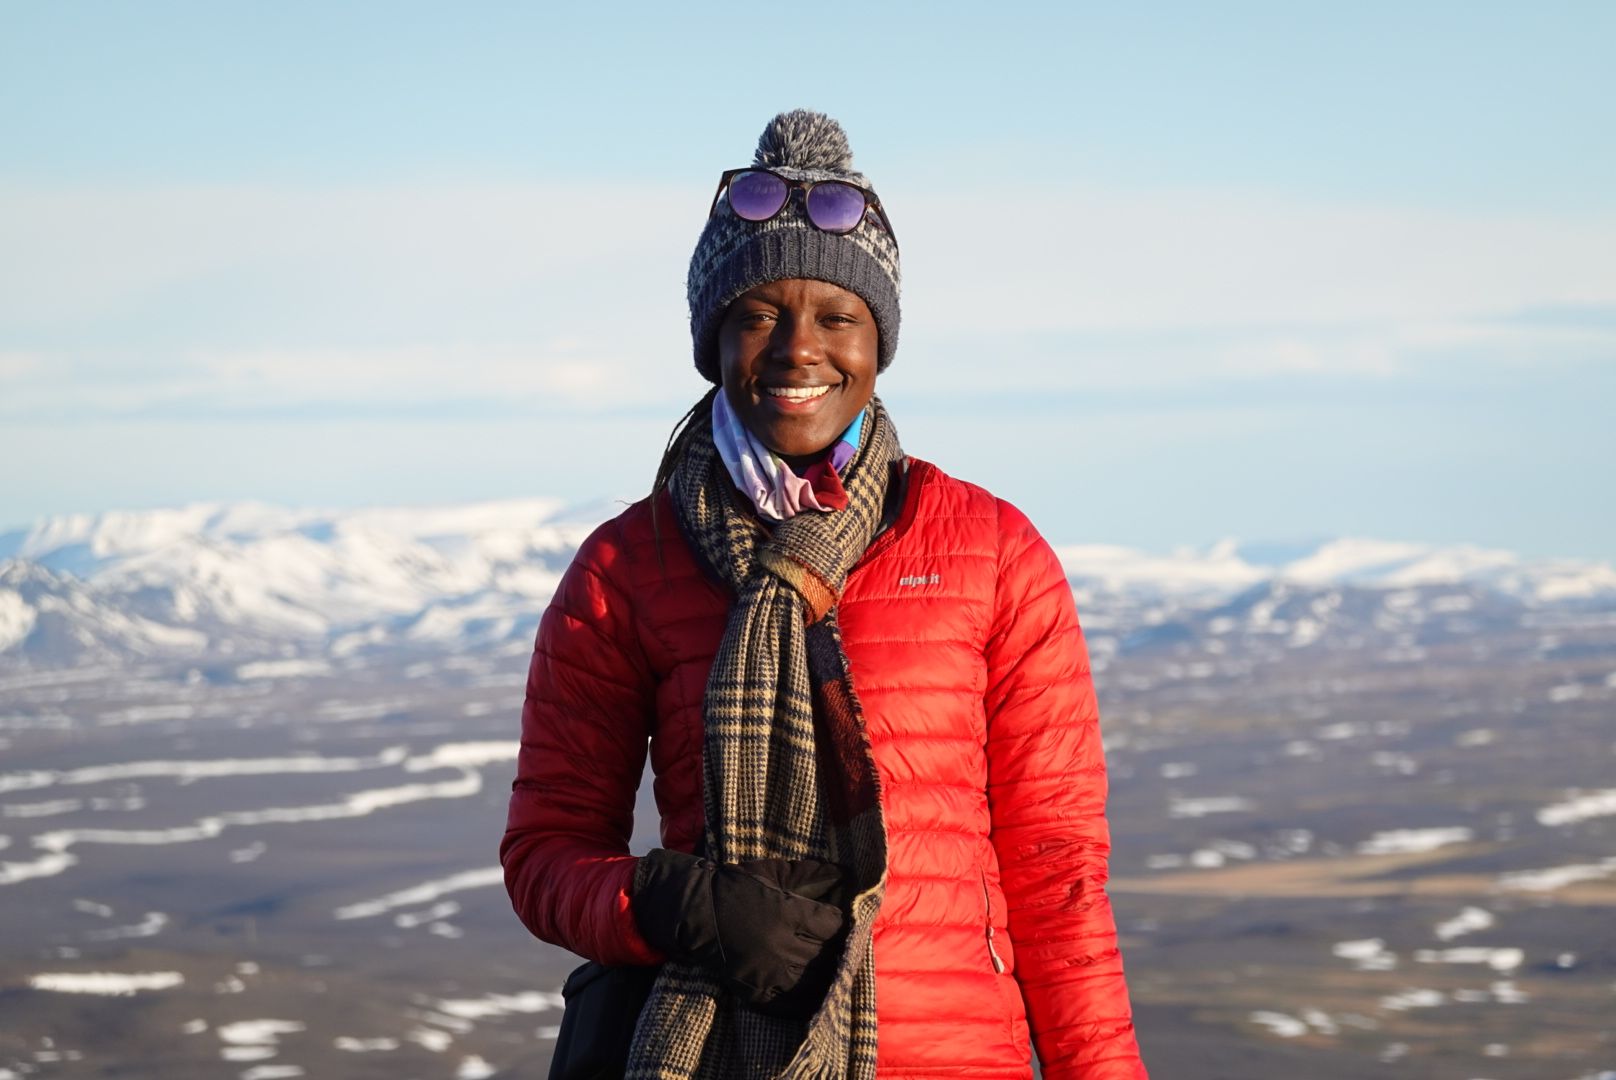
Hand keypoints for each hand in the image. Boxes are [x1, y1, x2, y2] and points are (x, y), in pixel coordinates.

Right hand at [632, 849, 848, 1017]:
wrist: (696, 914)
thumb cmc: (736, 887)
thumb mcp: (773, 872)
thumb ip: (810, 873)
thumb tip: (845, 873)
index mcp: (788, 913)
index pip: (833, 925)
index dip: (841, 922)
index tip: (841, 921)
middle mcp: (782, 945)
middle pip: (828, 955)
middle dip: (838, 949)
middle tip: (841, 945)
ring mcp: (769, 972)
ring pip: (815, 982)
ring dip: (828, 975)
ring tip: (831, 968)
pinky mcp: (756, 991)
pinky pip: (792, 1004)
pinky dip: (807, 999)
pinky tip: (813, 991)